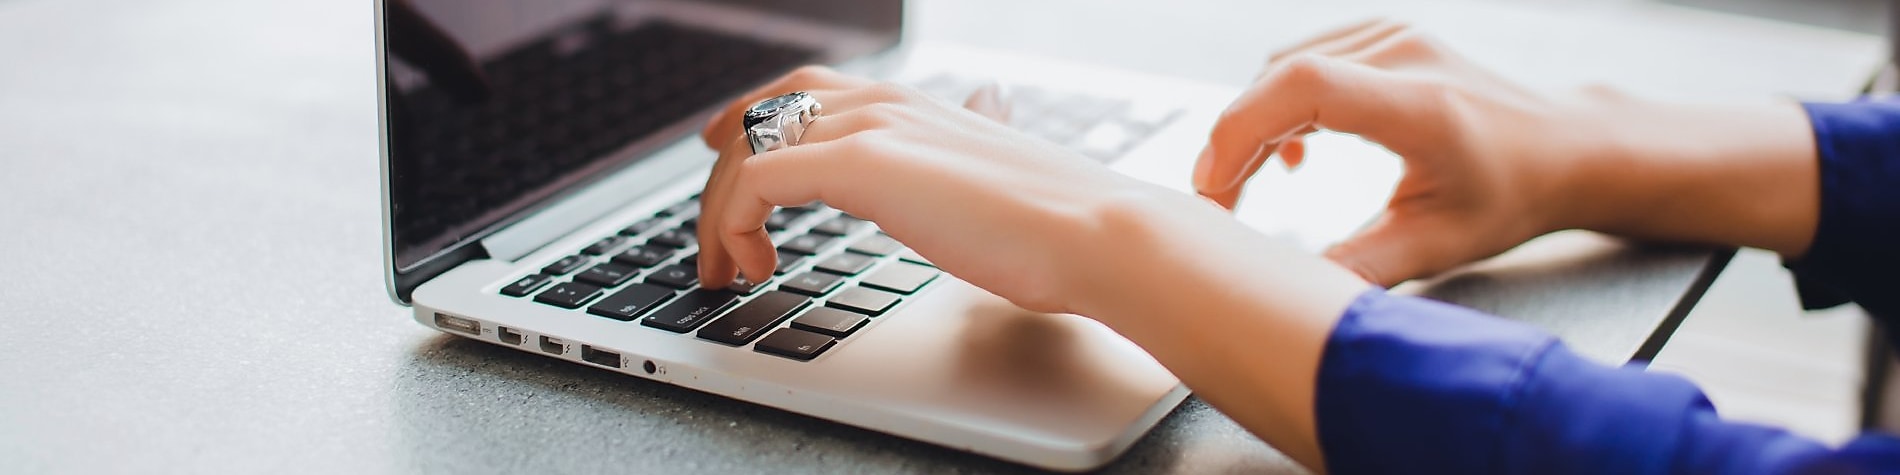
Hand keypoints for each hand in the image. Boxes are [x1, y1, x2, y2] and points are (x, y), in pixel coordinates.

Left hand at [695, 67, 1370, 470]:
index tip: (724, 155)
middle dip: (721, 172)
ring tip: (725, 267)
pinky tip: (754, 262)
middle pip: (764, 114)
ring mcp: (871, 126)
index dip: (755, 118)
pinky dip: (737, 222)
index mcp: (914, 106)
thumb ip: (950, 174)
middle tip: (708, 232)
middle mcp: (886, 103)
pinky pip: (759, 180)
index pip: (807, 90)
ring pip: (750, 148)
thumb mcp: (984, 187)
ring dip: (720, 211)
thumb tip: (956, 168)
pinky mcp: (861, 162)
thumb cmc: (1057, 229)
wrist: (1097, 235)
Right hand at [1194, 20, 1819, 285]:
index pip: (1302, 88)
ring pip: (1285, 67)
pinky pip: (1307, 60)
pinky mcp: (1386, 34)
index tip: (1216, 186)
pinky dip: (1281, 103)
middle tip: (1219, 200)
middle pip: (1280, 76)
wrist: (1565, 146)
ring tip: (1246, 181)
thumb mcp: (1436, 244)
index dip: (1240, 130)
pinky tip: (1293, 150)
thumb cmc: (1512, 192)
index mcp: (1417, 103)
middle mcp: (1403, 53)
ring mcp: (1394, 35)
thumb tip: (1290, 290)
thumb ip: (1360, 266)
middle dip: (1234, 139)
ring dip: (1254, 121)